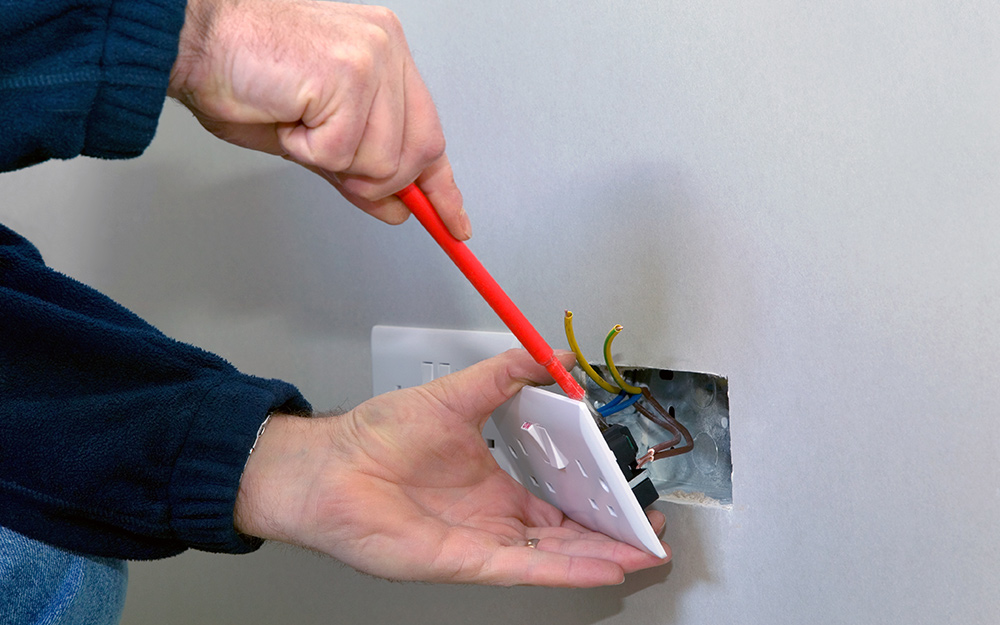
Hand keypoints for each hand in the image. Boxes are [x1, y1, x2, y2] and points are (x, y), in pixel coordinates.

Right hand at [168, 0, 469, 238]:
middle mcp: (388, 51)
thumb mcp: (315, 138)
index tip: (456, 224)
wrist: (195, 40)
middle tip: (326, 153)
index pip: (430, 134)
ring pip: (383, 162)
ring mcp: (374, 59)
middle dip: (375, 180)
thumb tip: (397, 207)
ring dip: (332, 161)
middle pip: (418, 155)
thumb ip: (361, 170)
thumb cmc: (244, 75)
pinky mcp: (350, 74)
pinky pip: (343, 154)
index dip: (442, 188)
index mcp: (386, 56)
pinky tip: (289, 116)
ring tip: (298, 122)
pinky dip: (307, 150)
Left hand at [234, 349, 670, 586]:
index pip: (559, 498)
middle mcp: (493, 517)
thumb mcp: (456, 394)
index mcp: (494, 482)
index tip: (627, 489)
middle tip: (650, 529)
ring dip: (601, 554)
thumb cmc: (375, 435)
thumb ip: (505, 374)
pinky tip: (603, 566)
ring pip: (556, 554)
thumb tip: (551, 355)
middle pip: (567, 532)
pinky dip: (568, 569)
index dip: (596, 497)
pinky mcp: (466, 561)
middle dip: (611, 532)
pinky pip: (527, 568)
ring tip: (643, 551)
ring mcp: (482, 542)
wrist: (327, 465)